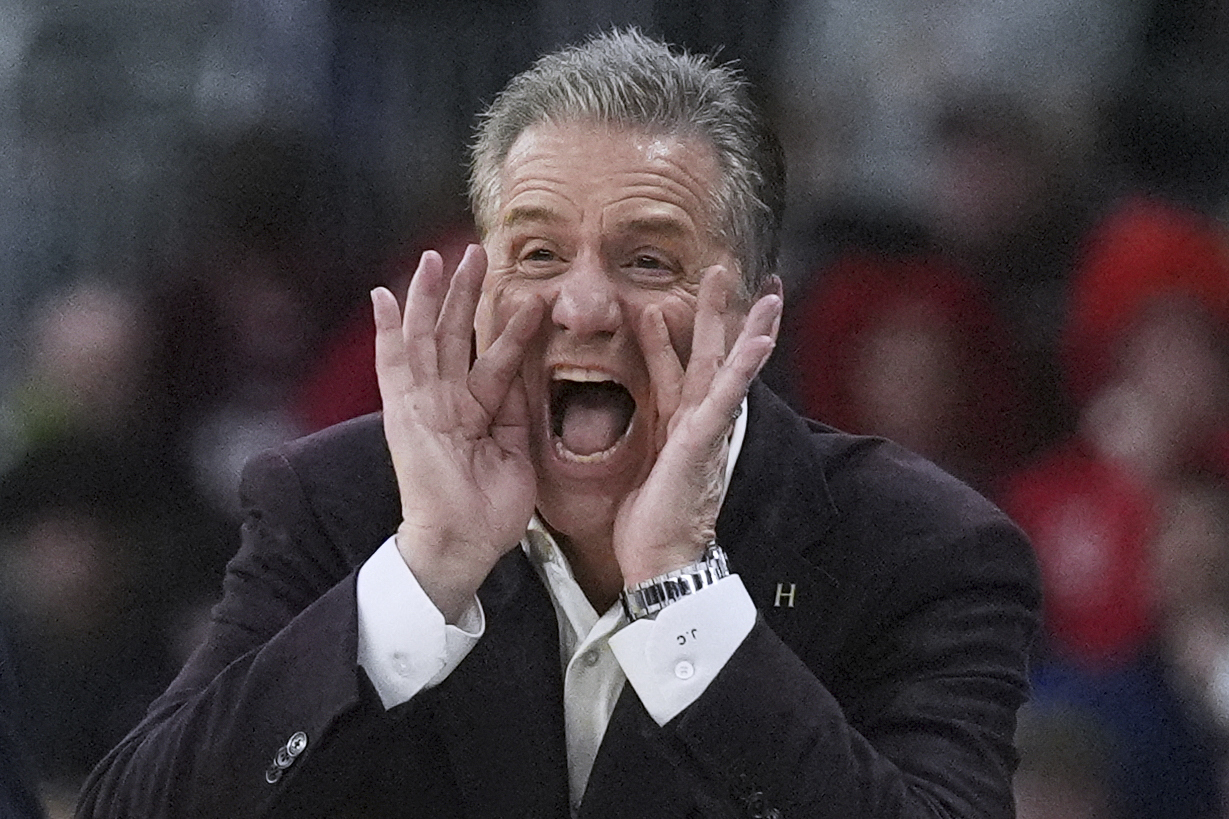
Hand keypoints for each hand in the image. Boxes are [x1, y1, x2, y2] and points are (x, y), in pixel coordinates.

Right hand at [372, 245, 543, 619]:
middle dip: (465, 292)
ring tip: (440, 255)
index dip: (508, 324)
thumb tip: (530, 369)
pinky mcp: (402, 413)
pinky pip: (392, 365)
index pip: (492, 356)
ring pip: (426, 337)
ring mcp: (421, 405)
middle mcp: (446, 402)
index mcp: (475, 412)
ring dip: (432, 295)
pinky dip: (387, 330)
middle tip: (478, 251)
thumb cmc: (490, 511)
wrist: (463, 545)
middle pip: (455, 335)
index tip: (526, 292)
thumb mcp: (518, 451)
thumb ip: (519, 409)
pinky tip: (385, 294)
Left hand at [612, 268, 781, 584]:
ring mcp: (705, 430)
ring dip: (746, 327)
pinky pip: (726, 397)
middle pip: (709, 356)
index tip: (670, 303)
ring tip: (767, 293)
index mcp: (678, 425)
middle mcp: (697, 422)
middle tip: (723, 270)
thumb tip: (614, 415)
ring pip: (728, 368)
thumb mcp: (634, 465)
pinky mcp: (703, 442)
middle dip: (717, 314)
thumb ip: (634, 435)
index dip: (673, 336)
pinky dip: (743, 367)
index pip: (678, 369)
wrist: (660, 562)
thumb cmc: (648, 522)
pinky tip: (761, 340)